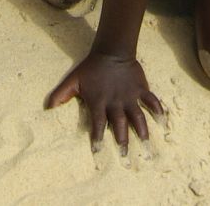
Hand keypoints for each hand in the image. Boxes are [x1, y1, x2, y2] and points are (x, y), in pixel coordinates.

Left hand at [45, 53, 163, 152]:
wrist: (111, 51)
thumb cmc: (90, 68)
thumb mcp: (73, 80)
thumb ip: (61, 94)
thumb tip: (47, 107)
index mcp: (99, 102)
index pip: (98, 124)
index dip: (98, 138)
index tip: (98, 152)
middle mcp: (115, 102)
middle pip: (119, 125)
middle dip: (121, 141)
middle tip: (124, 157)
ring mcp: (129, 96)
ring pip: (137, 116)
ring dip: (141, 131)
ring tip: (145, 144)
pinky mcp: (140, 89)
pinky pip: (150, 100)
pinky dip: (157, 109)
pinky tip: (162, 120)